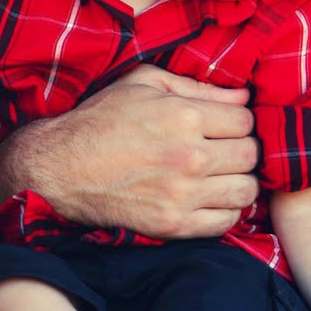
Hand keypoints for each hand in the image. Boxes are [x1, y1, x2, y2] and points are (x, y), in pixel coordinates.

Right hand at [12, 63, 257, 236]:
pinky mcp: (174, 225)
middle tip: (222, 148)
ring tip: (219, 174)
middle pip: (250, 154)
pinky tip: (208, 197)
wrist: (60, 168)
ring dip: (238, 180)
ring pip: (246, 190)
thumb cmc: (100, 119)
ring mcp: (183, 194)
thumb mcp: (142, 84)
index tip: (223, 124)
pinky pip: (226, 221)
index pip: (244, 119)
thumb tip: (243, 95)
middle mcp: (189, 156)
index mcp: (183, 116)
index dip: (236, 119)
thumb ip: (196, 87)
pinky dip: (225, 210)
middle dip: (241, 148)